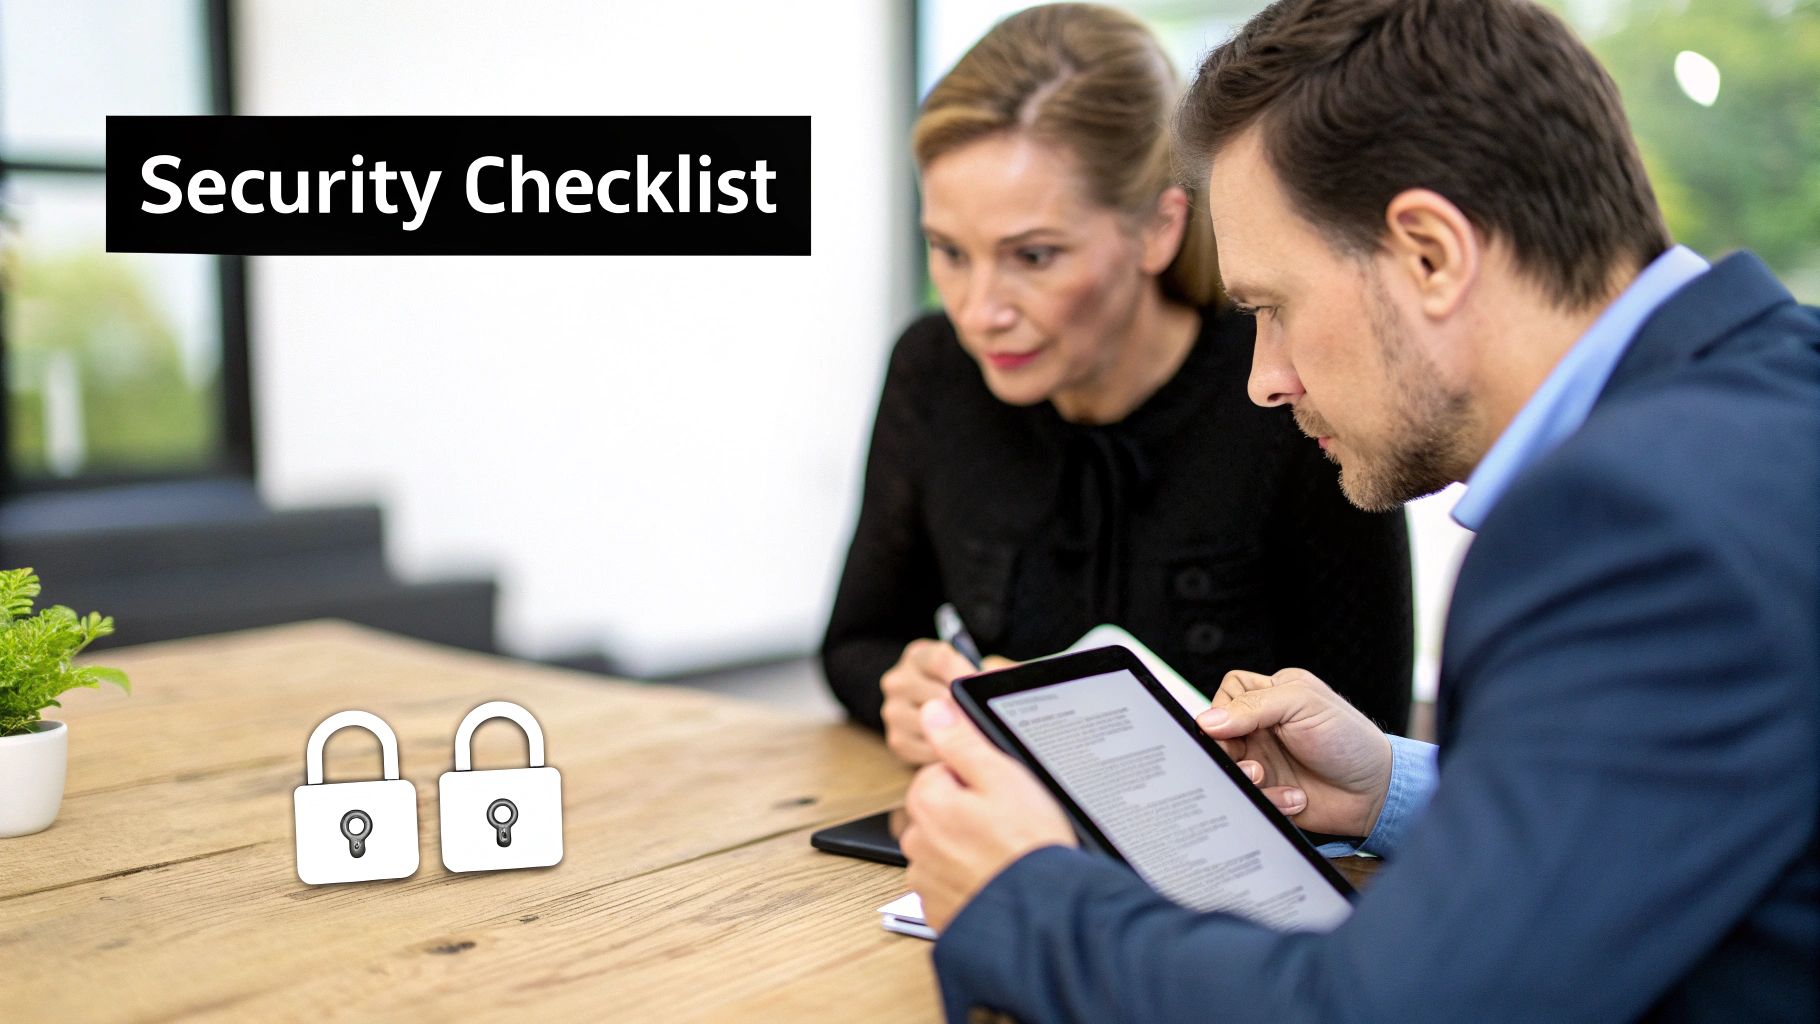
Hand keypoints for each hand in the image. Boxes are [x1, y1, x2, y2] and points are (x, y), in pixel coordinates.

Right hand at [879, 640, 1010, 765]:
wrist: (942, 712)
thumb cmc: (966, 689)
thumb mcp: (977, 670)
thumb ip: (993, 671)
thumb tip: (1009, 678)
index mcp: (920, 655)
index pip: (942, 660)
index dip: (968, 676)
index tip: (986, 690)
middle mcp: (899, 680)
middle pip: (937, 696)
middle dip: (965, 709)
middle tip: (990, 720)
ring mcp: (894, 711)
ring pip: (931, 727)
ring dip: (958, 735)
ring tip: (982, 737)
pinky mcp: (897, 740)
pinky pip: (927, 750)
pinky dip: (948, 754)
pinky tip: (965, 752)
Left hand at [901, 697, 1075, 931]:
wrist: (1047, 915)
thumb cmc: (1029, 845)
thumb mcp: (1002, 776)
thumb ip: (961, 741)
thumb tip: (934, 711)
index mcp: (927, 801)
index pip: (942, 770)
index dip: (977, 778)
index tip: (1002, 794)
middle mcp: (916, 842)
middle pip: (941, 810)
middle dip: (969, 813)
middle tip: (1010, 824)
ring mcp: (926, 881)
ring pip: (945, 848)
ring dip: (968, 848)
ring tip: (1006, 855)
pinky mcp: (939, 911)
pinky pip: (950, 884)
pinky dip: (969, 881)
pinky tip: (997, 880)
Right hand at [1197, 668, 1392, 837]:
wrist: (1376, 793)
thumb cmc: (1349, 740)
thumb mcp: (1303, 704)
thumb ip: (1253, 705)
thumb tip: (1206, 720)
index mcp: (1274, 696)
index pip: (1229, 690)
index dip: (1225, 707)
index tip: (1233, 724)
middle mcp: (1265, 727)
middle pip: (1218, 731)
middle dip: (1228, 748)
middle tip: (1246, 758)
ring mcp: (1265, 759)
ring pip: (1227, 766)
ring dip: (1245, 775)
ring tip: (1264, 776)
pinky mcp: (1269, 791)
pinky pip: (1248, 795)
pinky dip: (1269, 798)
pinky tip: (1294, 795)